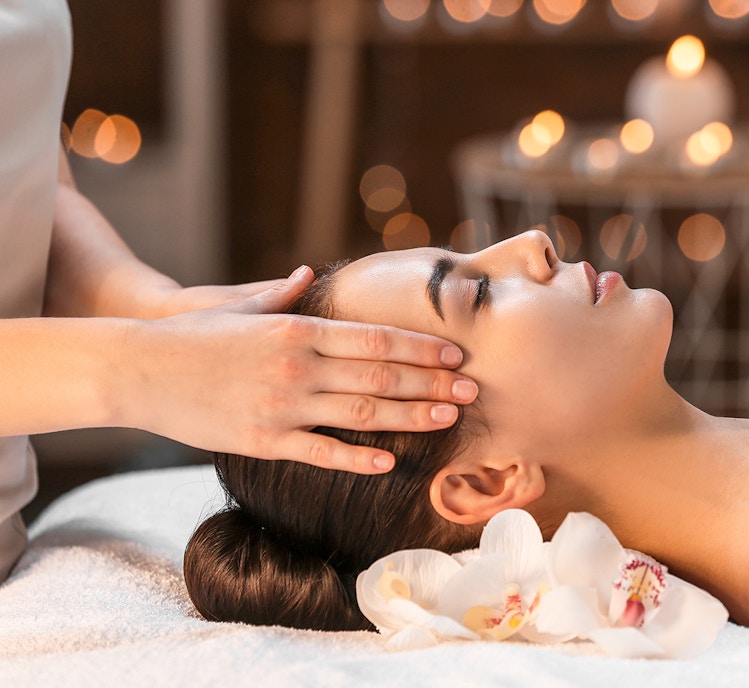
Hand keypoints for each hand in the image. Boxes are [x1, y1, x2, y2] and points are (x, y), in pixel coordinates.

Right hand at [117, 267, 477, 472]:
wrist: (137, 369)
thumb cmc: (192, 335)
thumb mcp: (239, 306)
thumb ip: (281, 293)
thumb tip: (309, 272)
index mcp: (297, 329)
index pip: (374, 339)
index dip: (420, 348)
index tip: (455, 354)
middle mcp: (298, 367)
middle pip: (380, 378)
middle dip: (432, 384)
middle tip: (472, 390)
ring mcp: (282, 406)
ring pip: (362, 416)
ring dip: (411, 418)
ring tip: (448, 419)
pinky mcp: (263, 441)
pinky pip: (321, 453)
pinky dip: (358, 459)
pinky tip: (390, 463)